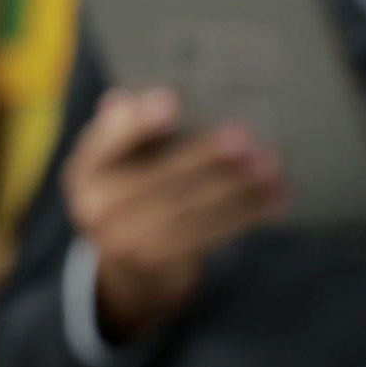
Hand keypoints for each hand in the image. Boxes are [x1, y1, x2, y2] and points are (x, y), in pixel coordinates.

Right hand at [63, 89, 285, 338]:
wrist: (129, 266)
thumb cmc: (137, 190)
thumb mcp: (125, 158)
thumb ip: (131, 129)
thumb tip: (123, 100)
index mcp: (86, 168)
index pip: (107, 139)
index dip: (138, 122)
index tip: (172, 101)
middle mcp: (95, 206)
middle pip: (157, 177)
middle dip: (204, 155)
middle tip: (244, 136)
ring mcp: (124, 241)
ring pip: (189, 210)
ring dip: (237, 187)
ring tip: (271, 165)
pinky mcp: (161, 264)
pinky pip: (210, 235)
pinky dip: (248, 214)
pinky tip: (278, 197)